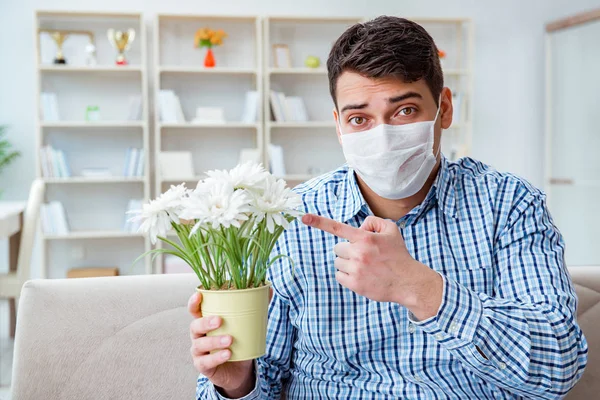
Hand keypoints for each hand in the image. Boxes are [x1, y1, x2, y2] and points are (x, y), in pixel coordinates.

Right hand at [188, 292, 254, 396]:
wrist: (238, 370)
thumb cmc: (238, 344)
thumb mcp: (246, 326)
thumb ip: (255, 308)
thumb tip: (268, 290)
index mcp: (206, 322)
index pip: (195, 310)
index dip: (194, 303)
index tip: (199, 295)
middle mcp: (199, 335)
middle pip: (195, 326)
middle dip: (205, 322)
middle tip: (220, 320)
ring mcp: (199, 351)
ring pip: (200, 344)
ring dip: (214, 341)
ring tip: (229, 340)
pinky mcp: (202, 366)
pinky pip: (206, 362)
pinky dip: (216, 358)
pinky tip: (227, 354)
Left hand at [302, 214, 442, 319]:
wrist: (408, 281)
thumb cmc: (398, 254)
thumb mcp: (391, 230)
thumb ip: (372, 222)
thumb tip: (357, 227)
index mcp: (365, 238)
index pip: (338, 228)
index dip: (319, 222)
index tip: (304, 217)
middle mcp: (358, 252)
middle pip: (337, 248)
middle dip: (348, 250)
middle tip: (364, 255)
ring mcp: (356, 269)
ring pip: (338, 262)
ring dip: (347, 262)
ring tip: (365, 266)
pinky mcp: (355, 284)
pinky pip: (339, 275)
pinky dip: (347, 275)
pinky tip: (362, 275)